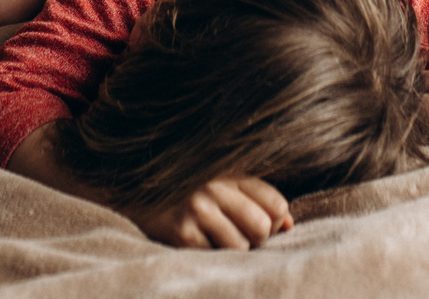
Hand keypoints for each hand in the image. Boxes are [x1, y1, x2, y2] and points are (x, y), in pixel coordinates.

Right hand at [131, 175, 290, 248]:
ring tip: (217, 239)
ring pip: (241, 247)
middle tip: (241, 236)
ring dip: (234, 250)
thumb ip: (260, 201)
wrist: (137, 196)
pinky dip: (212, 256)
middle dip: (258, 240)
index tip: (262, 224)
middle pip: (263, 227)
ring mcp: (197, 208)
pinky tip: (199, 243)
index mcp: (231, 172)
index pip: (277, 203)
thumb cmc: (191, 194)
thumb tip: (290, 226)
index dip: (276, 222)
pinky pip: (215, 257)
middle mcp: (215, 187)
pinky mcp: (181, 232)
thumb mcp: (227, 188)